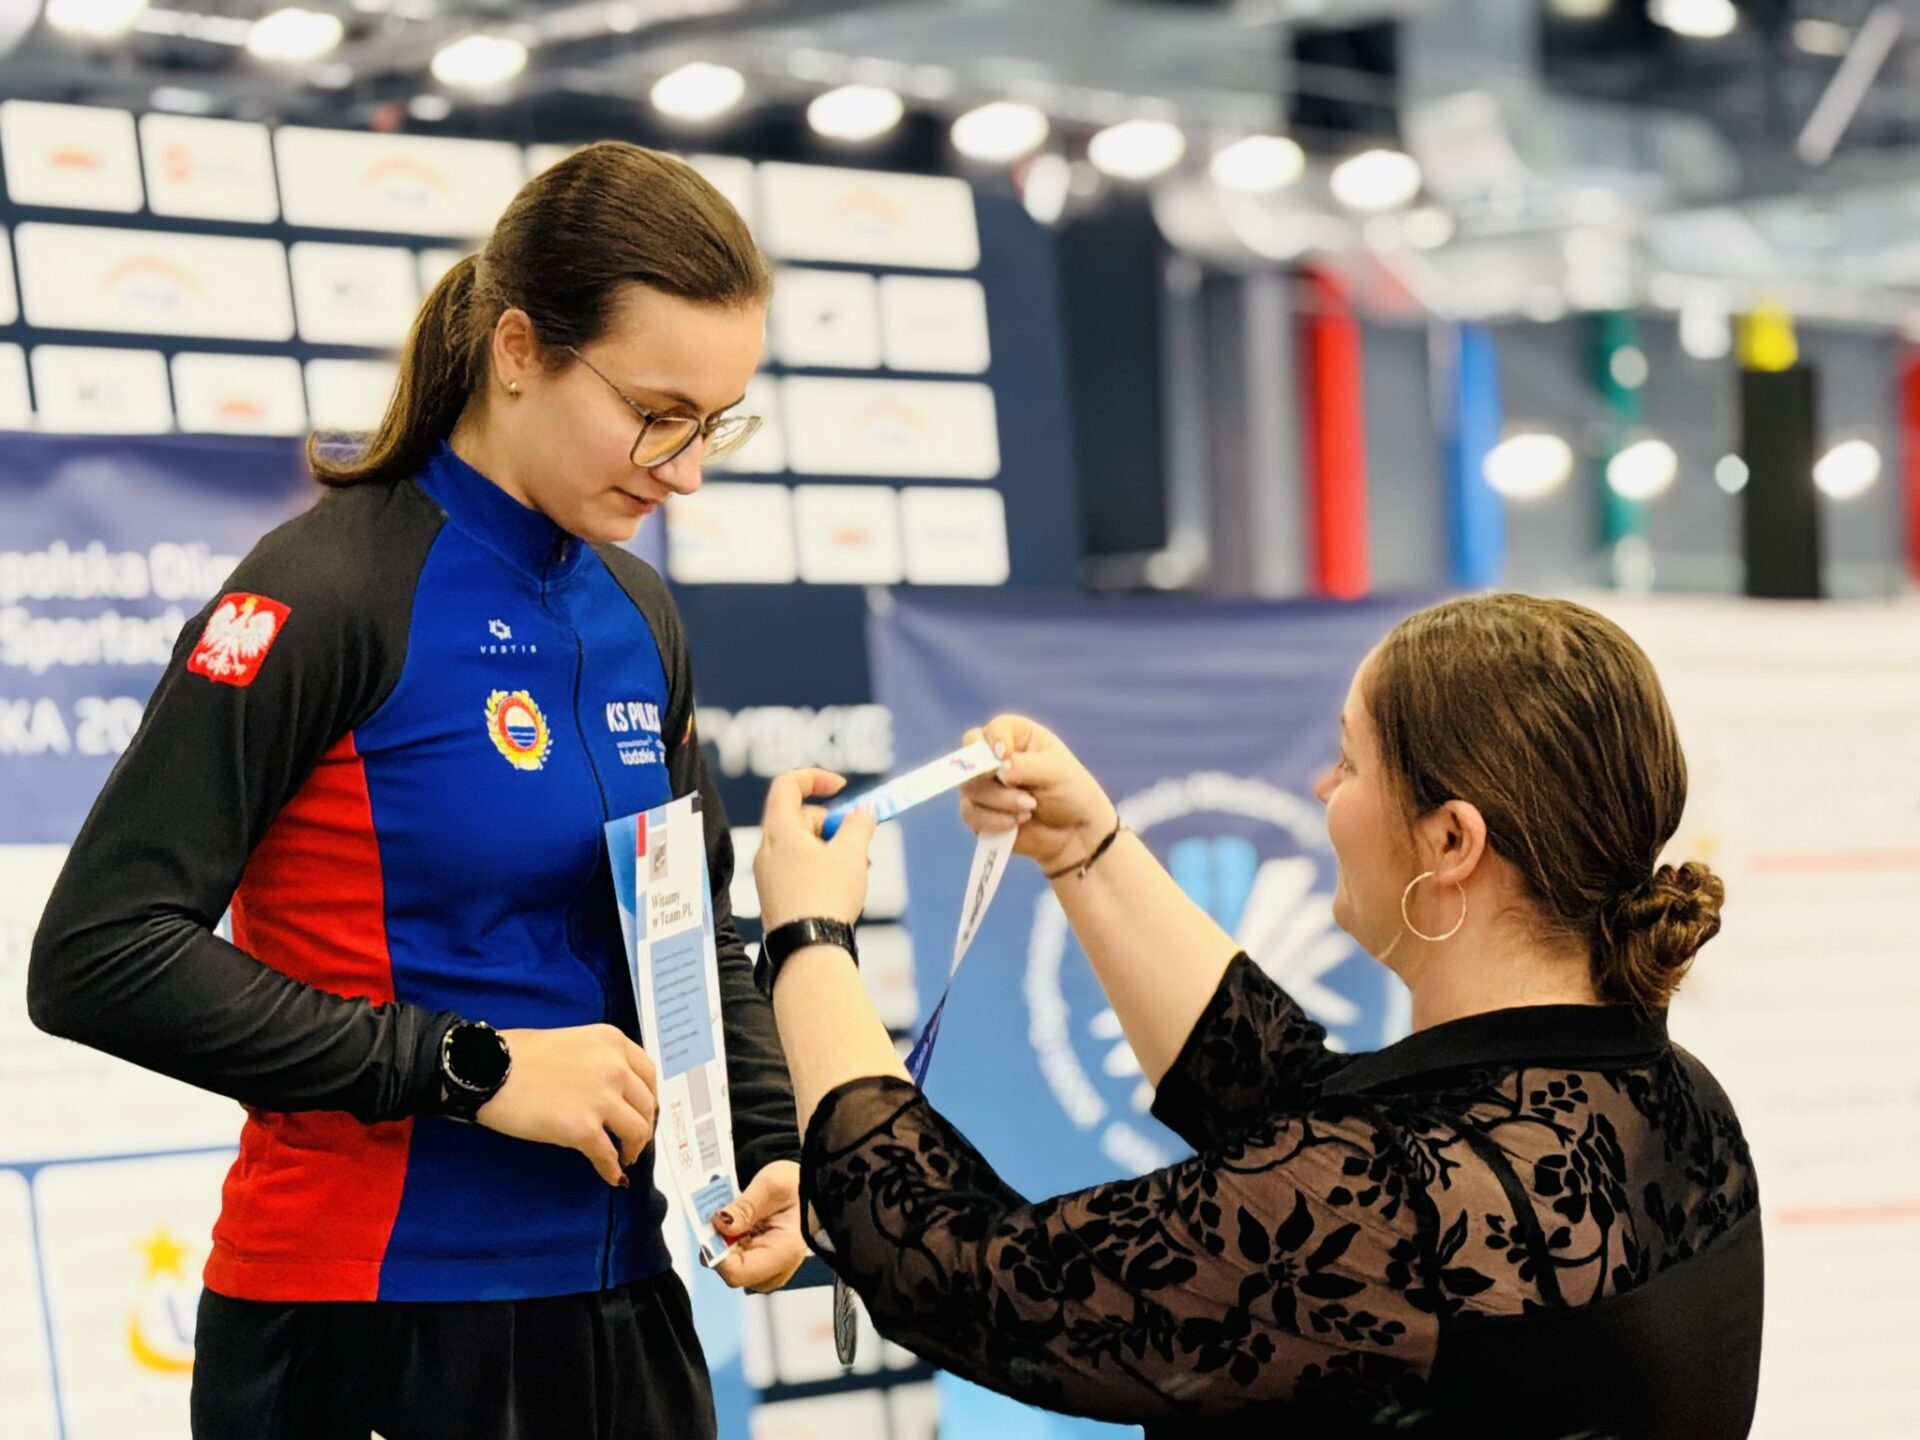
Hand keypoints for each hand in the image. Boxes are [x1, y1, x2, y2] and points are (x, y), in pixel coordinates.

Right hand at [476, 1024, 657, 1186]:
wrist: (486, 1069)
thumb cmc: (517, 1054)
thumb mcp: (571, 1040)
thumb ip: (597, 1060)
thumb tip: (609, 1090)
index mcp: (612, 1041)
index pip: (648, 1074)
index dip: (648, 1098)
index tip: (643, 1112)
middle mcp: (615, 1067)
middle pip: (647, 1105)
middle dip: (644, 1126)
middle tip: (634, 1140)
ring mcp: (602, 1098)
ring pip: (638, 1132)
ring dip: (633, 1149)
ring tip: (624, 1158)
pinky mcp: (583, 1129)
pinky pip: (608, 1156)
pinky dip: (611, 1169)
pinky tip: (609, 1175)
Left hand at [712, 1160, 807, 1291]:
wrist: (811, 1187)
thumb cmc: (798, 1186)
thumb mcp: (770, 1186)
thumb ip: (744, 1207)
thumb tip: (719, 1224)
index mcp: (784, 1253)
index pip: (737, 1273)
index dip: (716, 1254)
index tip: (710, 1227)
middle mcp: (777, 1269)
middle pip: (732, 1271)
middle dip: (719, 1244)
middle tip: (723, 1214)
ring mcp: (769, 1269)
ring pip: (731, 1266)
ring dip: (724, 1241)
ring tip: (734, 1215)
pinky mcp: (763, 1264)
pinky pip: (737, 1259)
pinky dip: (731, 1240)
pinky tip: (738, 1222)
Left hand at [754, 768, 877, 932]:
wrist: (807, 950)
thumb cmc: (826, 897)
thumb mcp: (851, 854)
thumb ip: (859, 825)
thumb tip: (863, 812)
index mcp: (779, 831)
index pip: (787, 785)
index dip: (816, 778)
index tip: (842, 787)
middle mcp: (767, 849)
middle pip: (800, 817)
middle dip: (834, 824)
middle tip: (859, 843)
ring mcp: (769, 874)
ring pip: (803, 846)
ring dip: (833, 849)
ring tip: (858, 869)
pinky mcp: (776, 895)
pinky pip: (800, 868)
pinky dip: (823, 868)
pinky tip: (844, 887)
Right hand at [960, 715, 1115, 876]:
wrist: (1074, 834)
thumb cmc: (1070, 792)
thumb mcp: (1056, 772)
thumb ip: (1026, 765)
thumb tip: (1000, 769)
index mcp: (1015, 736)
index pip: (992, 730)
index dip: (994, 741)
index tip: (1005, 755)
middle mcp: (994, 758)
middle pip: (971, 758)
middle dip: (989, 774)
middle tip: (1010, 783)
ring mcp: (984, 786)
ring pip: (970, 788)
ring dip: (1000, 801)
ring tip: (1029, 808)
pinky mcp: (979, 814)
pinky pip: (970, 814)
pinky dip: (993, 820)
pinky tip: (1016, 823)